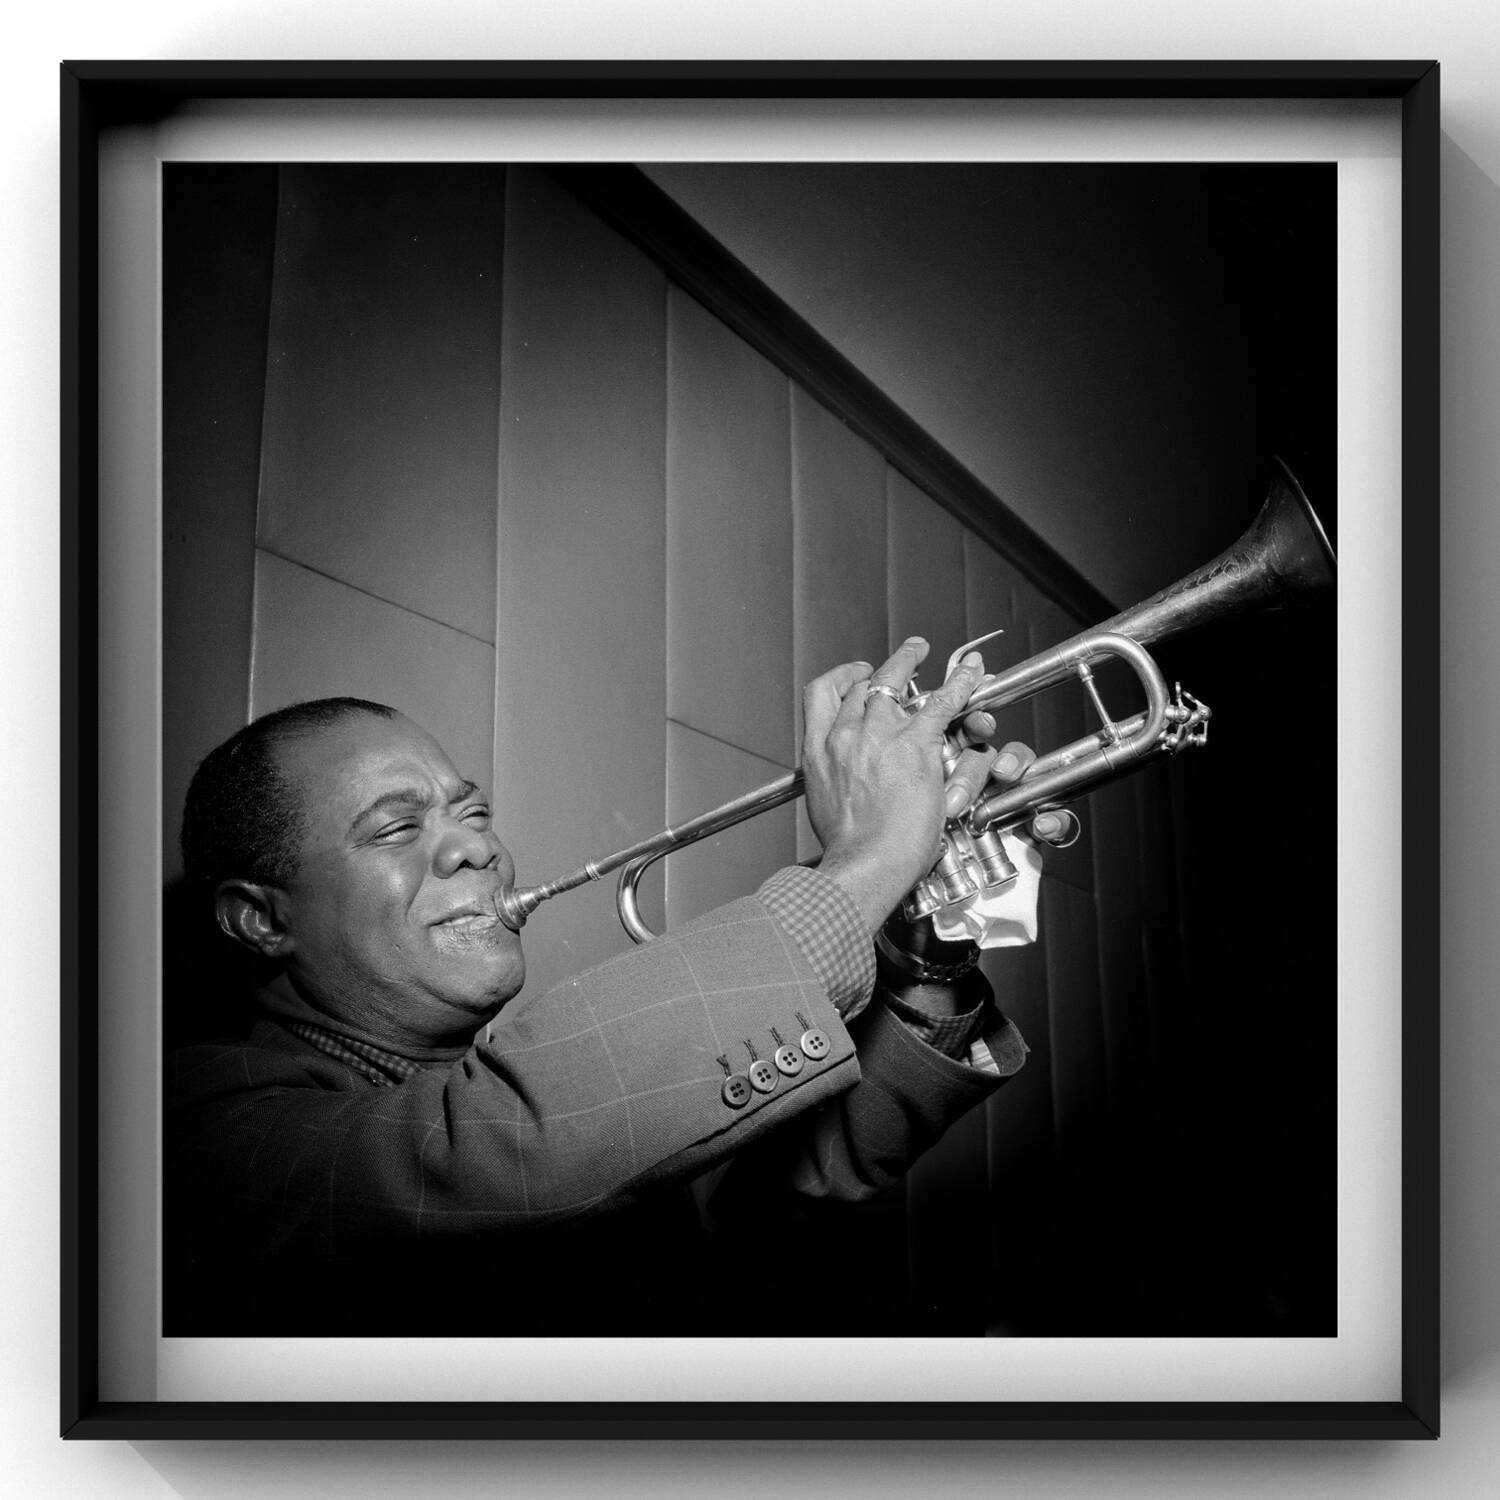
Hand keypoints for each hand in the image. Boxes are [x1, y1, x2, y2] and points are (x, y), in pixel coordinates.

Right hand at [802, 637, 997, 935]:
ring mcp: (879, 734)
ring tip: (919, 651)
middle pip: (861, 686)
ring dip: (908, 661)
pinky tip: (970, 671)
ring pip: (896, 682)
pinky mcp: (916, 743)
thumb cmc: (847, 847)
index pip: (821, 694)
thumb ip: (832, 781)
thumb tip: (842, 780)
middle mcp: (845, 733)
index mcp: (819, 750)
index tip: (856, 678)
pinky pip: (943, 701)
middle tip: (891, 664)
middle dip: (877, 671)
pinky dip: (960, 681)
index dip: (841, 679)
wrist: (863, 861)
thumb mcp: (823, 806)